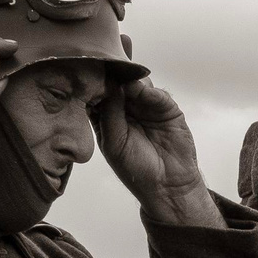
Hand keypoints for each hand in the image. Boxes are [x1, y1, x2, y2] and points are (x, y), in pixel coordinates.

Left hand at [97, 77, 215, 225]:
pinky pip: (157, 94)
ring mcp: (147, 107)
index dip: (95, 85)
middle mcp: (127, 110)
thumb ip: (109, 113)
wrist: (167, 185)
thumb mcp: (113, 142)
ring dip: (131, 81)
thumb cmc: (136, 169)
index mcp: (108, 118)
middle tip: (108, 72)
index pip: (99, 95)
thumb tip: (110, 85)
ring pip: (137, 84)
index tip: (90, 76)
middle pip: (117, 84)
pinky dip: (149, 89)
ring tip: (126, 84)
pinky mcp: (167, 109)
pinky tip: (142, 90)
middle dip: (113, 78)